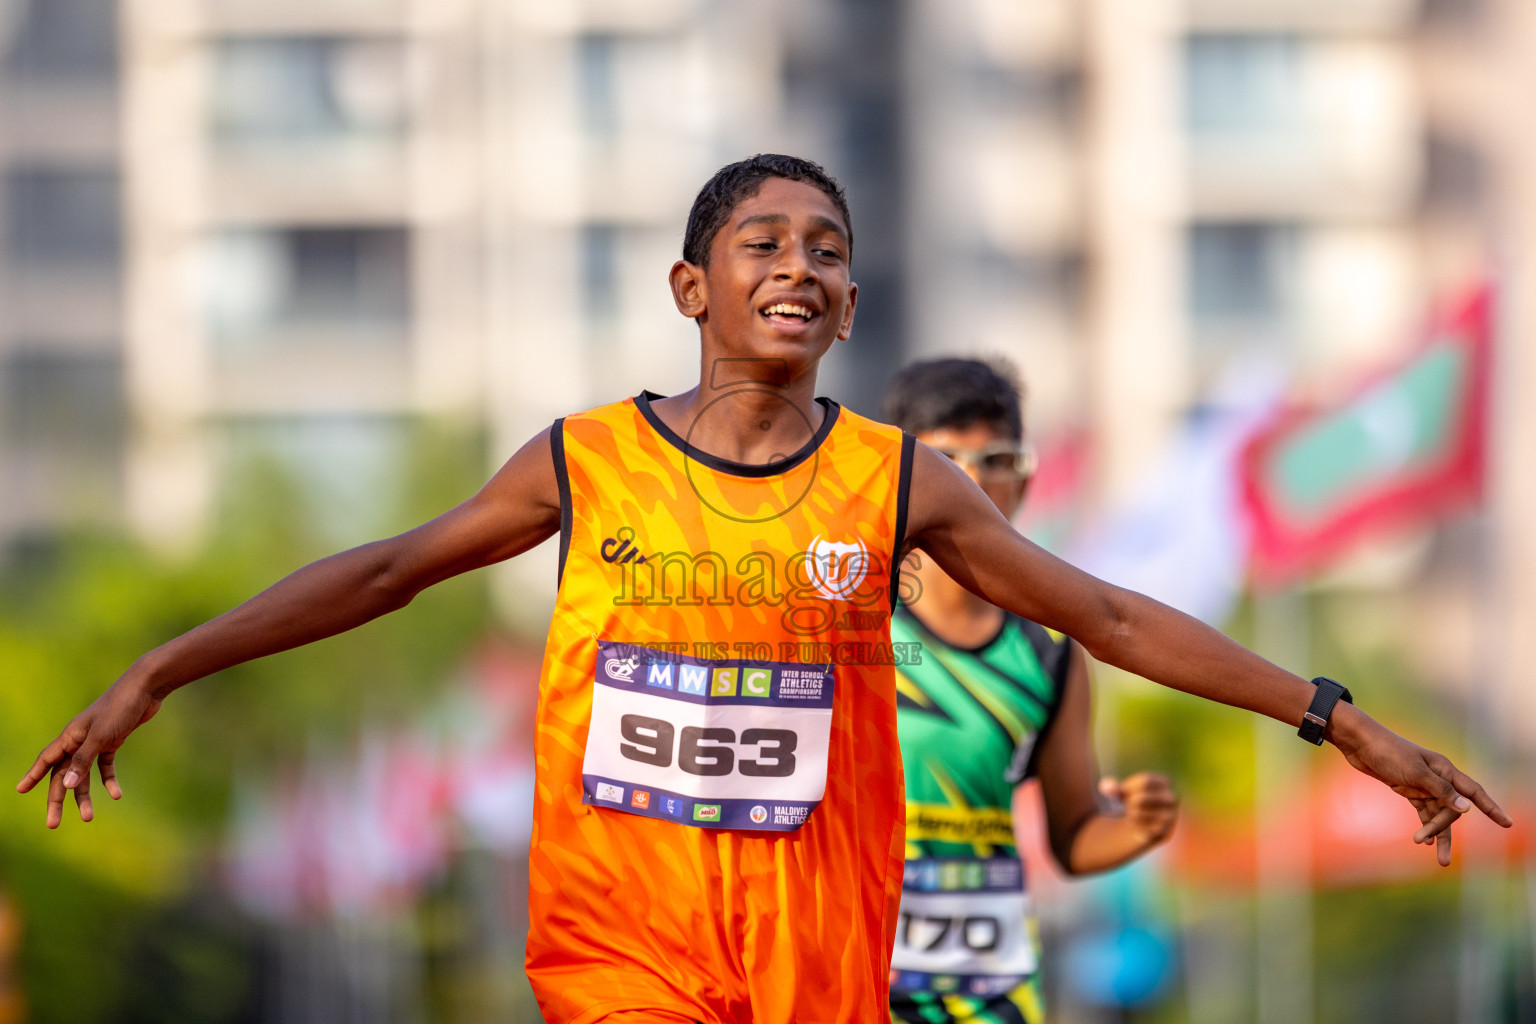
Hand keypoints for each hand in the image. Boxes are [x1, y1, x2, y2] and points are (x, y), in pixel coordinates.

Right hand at [15, 674, 162, 827]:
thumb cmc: (120, 708)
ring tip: (88, 817)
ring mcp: (96, 741)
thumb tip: (67, 786)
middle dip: (57, 799)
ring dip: (85, 795)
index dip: (33, 776)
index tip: (20, 791)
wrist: (146, 688)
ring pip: (84, 774)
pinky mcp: (113, 741)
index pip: (46, 760)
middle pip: (63, 774)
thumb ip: (83, 761)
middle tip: (52, 824)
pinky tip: (117, 795)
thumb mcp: (101, 737)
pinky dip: (109, 780)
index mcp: (70, 736)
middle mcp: (79, 740)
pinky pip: (105, 765)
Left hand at [1099, 772, 1177, 846]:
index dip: (1127, 788)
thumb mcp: (1122, 791)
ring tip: (1132, 814)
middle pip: (1141, 799)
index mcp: (1166, 782)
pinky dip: (1134, 827)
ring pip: (1138, 814)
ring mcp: (1170, 817)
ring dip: (1130, 814)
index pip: (1144, 782)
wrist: (1142, 824)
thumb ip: (1113, 787)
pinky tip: (1137, 826)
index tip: (1123, 792)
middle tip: (1128, 805)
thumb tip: (1106, 787)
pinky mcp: (1164, 833)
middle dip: (1128, 803)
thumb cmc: (1132, 800)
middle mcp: (1172, 799)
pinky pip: (1141, 830)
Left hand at [1329, 704, 1511, 865]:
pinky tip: (1423, 840)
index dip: (1491, 808)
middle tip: (1424, 839)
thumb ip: (1441, 791)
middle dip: (1442, 827)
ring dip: (1436, 833)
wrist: (1360, 744)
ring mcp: (1423, 785)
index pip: (1474, 792)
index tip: (1507, 824)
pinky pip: (1424, 811)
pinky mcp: (1409, 789)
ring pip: (1438, 814)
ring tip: (1438, 859)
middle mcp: (1438, 778)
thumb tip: (1467, 809)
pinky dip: (1425, 825)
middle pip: (1452, 809)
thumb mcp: (1415, 773)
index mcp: (1444, 769)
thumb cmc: (1388, 752)